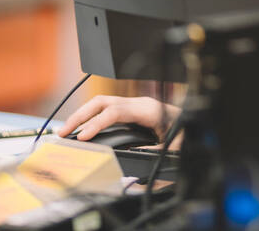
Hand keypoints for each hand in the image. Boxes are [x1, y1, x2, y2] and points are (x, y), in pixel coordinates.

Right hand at [56, 95, 180, 146]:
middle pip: (102, 103)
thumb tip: (136, 155)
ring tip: (66, 131)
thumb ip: (157, 150)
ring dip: (82, 115)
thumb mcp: (175, 143)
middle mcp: (138, 103)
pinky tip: (81, 128)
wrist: (194, 118)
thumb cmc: (186, 129)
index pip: (115, 112)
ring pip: (101, 103)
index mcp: (147, 109)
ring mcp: (133, 104)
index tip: (82, 137)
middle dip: (80, 116)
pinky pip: (106, 109)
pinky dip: (90, 117)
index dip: (97, 124)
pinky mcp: (131, 109)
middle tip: (63, 133)